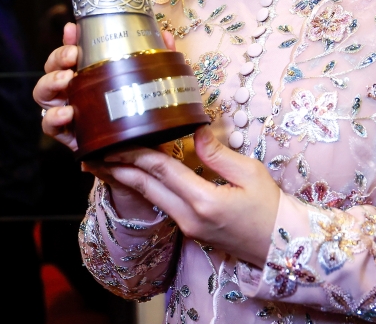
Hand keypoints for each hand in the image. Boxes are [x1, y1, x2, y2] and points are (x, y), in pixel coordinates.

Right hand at [33, 24, 179, 150]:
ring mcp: (65, 110)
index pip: (72, 51)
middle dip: (58, 57)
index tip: (73, 29)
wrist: (140, 153)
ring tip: (65, 80)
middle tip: (72, 55)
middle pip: (52, 68)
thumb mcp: (149, 86)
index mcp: (88, 74)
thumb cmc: (139, 115)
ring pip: (43, 93)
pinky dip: (53, 117)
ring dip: (50, 82)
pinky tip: (66, 112)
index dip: (69, 39)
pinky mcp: (65, 134)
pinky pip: (48, 125)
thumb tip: (167, 36)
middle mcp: (72, 90)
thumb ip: (156, 61)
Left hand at [93, 126, 280, 265]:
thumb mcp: (250, 173)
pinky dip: (145, 189)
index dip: (136, 152)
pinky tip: (137, 178)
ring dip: (127, 180)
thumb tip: (196, 129)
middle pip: (146, 187)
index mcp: (204, 201)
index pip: (162, 170)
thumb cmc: (271, 207)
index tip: (116, 139)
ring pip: (150, 198)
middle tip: (94, 154)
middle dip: (118, 169)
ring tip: (104, 165)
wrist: (281, 245)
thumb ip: (218, 153)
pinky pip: (162, 205)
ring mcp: (188, 227)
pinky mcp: (190, 230)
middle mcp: (189, 217)